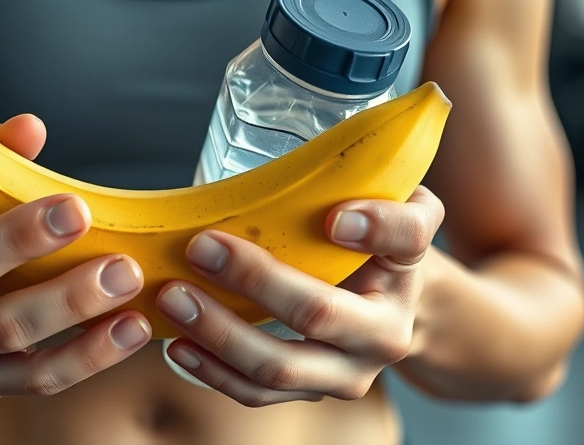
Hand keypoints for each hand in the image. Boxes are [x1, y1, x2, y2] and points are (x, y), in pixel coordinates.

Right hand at [0, 115, 150, 399]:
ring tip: (137, 310)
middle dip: (66, 297)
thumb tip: (29, 127)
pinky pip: (46, 382)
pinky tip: (133, 331)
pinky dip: (92, 360)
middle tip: (124, 268)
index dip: (18, 237)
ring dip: (89, 340)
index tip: (77, 210)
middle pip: (0, 323)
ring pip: (28, 368)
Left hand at [158, 186, 444, 405]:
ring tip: (173, 299)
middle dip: (254, 282)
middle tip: (199, 249)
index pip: (403, 239)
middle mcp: (387, 333)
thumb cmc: (374, 239)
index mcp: (409, 266)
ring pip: (280, 366)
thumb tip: (339, 206)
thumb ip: (381, 190)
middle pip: (318, 313)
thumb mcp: (393, 200)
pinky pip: (259, 393)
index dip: (373, 228)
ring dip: (219, 334)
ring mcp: (347, 373)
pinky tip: (178, 345)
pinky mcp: (311, 392)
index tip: (332, 218)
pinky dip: (214, 370)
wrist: (387, 301)